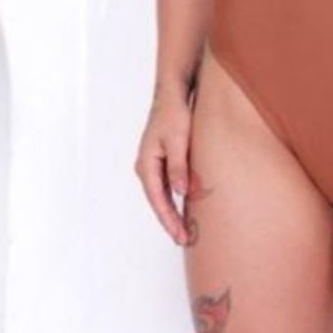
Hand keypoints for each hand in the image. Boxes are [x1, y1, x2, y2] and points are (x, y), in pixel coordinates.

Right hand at [133, 82, 193, 245]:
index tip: (180, 236)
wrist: (173, 92)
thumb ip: (179, 167)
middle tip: (185, 240)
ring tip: (186, 229)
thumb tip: (181, 193)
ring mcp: (153, 163)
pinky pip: (167, 184)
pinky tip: (186, 204)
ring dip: (173, 211)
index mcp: (146, 164)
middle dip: (170, 221)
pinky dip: (175, 197)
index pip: (157, 200)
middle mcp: (146, 166)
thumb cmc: (175, 113)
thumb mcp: (178, 140)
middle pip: (158, 201)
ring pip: (162, 194)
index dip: (169, 220)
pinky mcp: (162, 158)